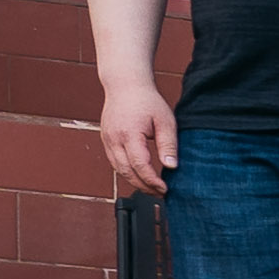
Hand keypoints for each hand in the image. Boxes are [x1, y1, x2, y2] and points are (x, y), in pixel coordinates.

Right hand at [95, 76, 175, 195]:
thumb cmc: (147, 101)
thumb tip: (171, 166)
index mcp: (129, 134)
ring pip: (118, 169)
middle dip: (143, 186)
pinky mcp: (106, 140)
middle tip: (160, 193)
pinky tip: (139, 176)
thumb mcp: (165, 121)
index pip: (140, 165)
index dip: (152, 181)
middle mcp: (114, 139)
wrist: (125, 85)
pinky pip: (115, 162)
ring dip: (134, 182)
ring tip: (152, 188)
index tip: (164, 189)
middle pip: (126, 172)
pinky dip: (126, 172)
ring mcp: (107, 140)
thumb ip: (168, 145)